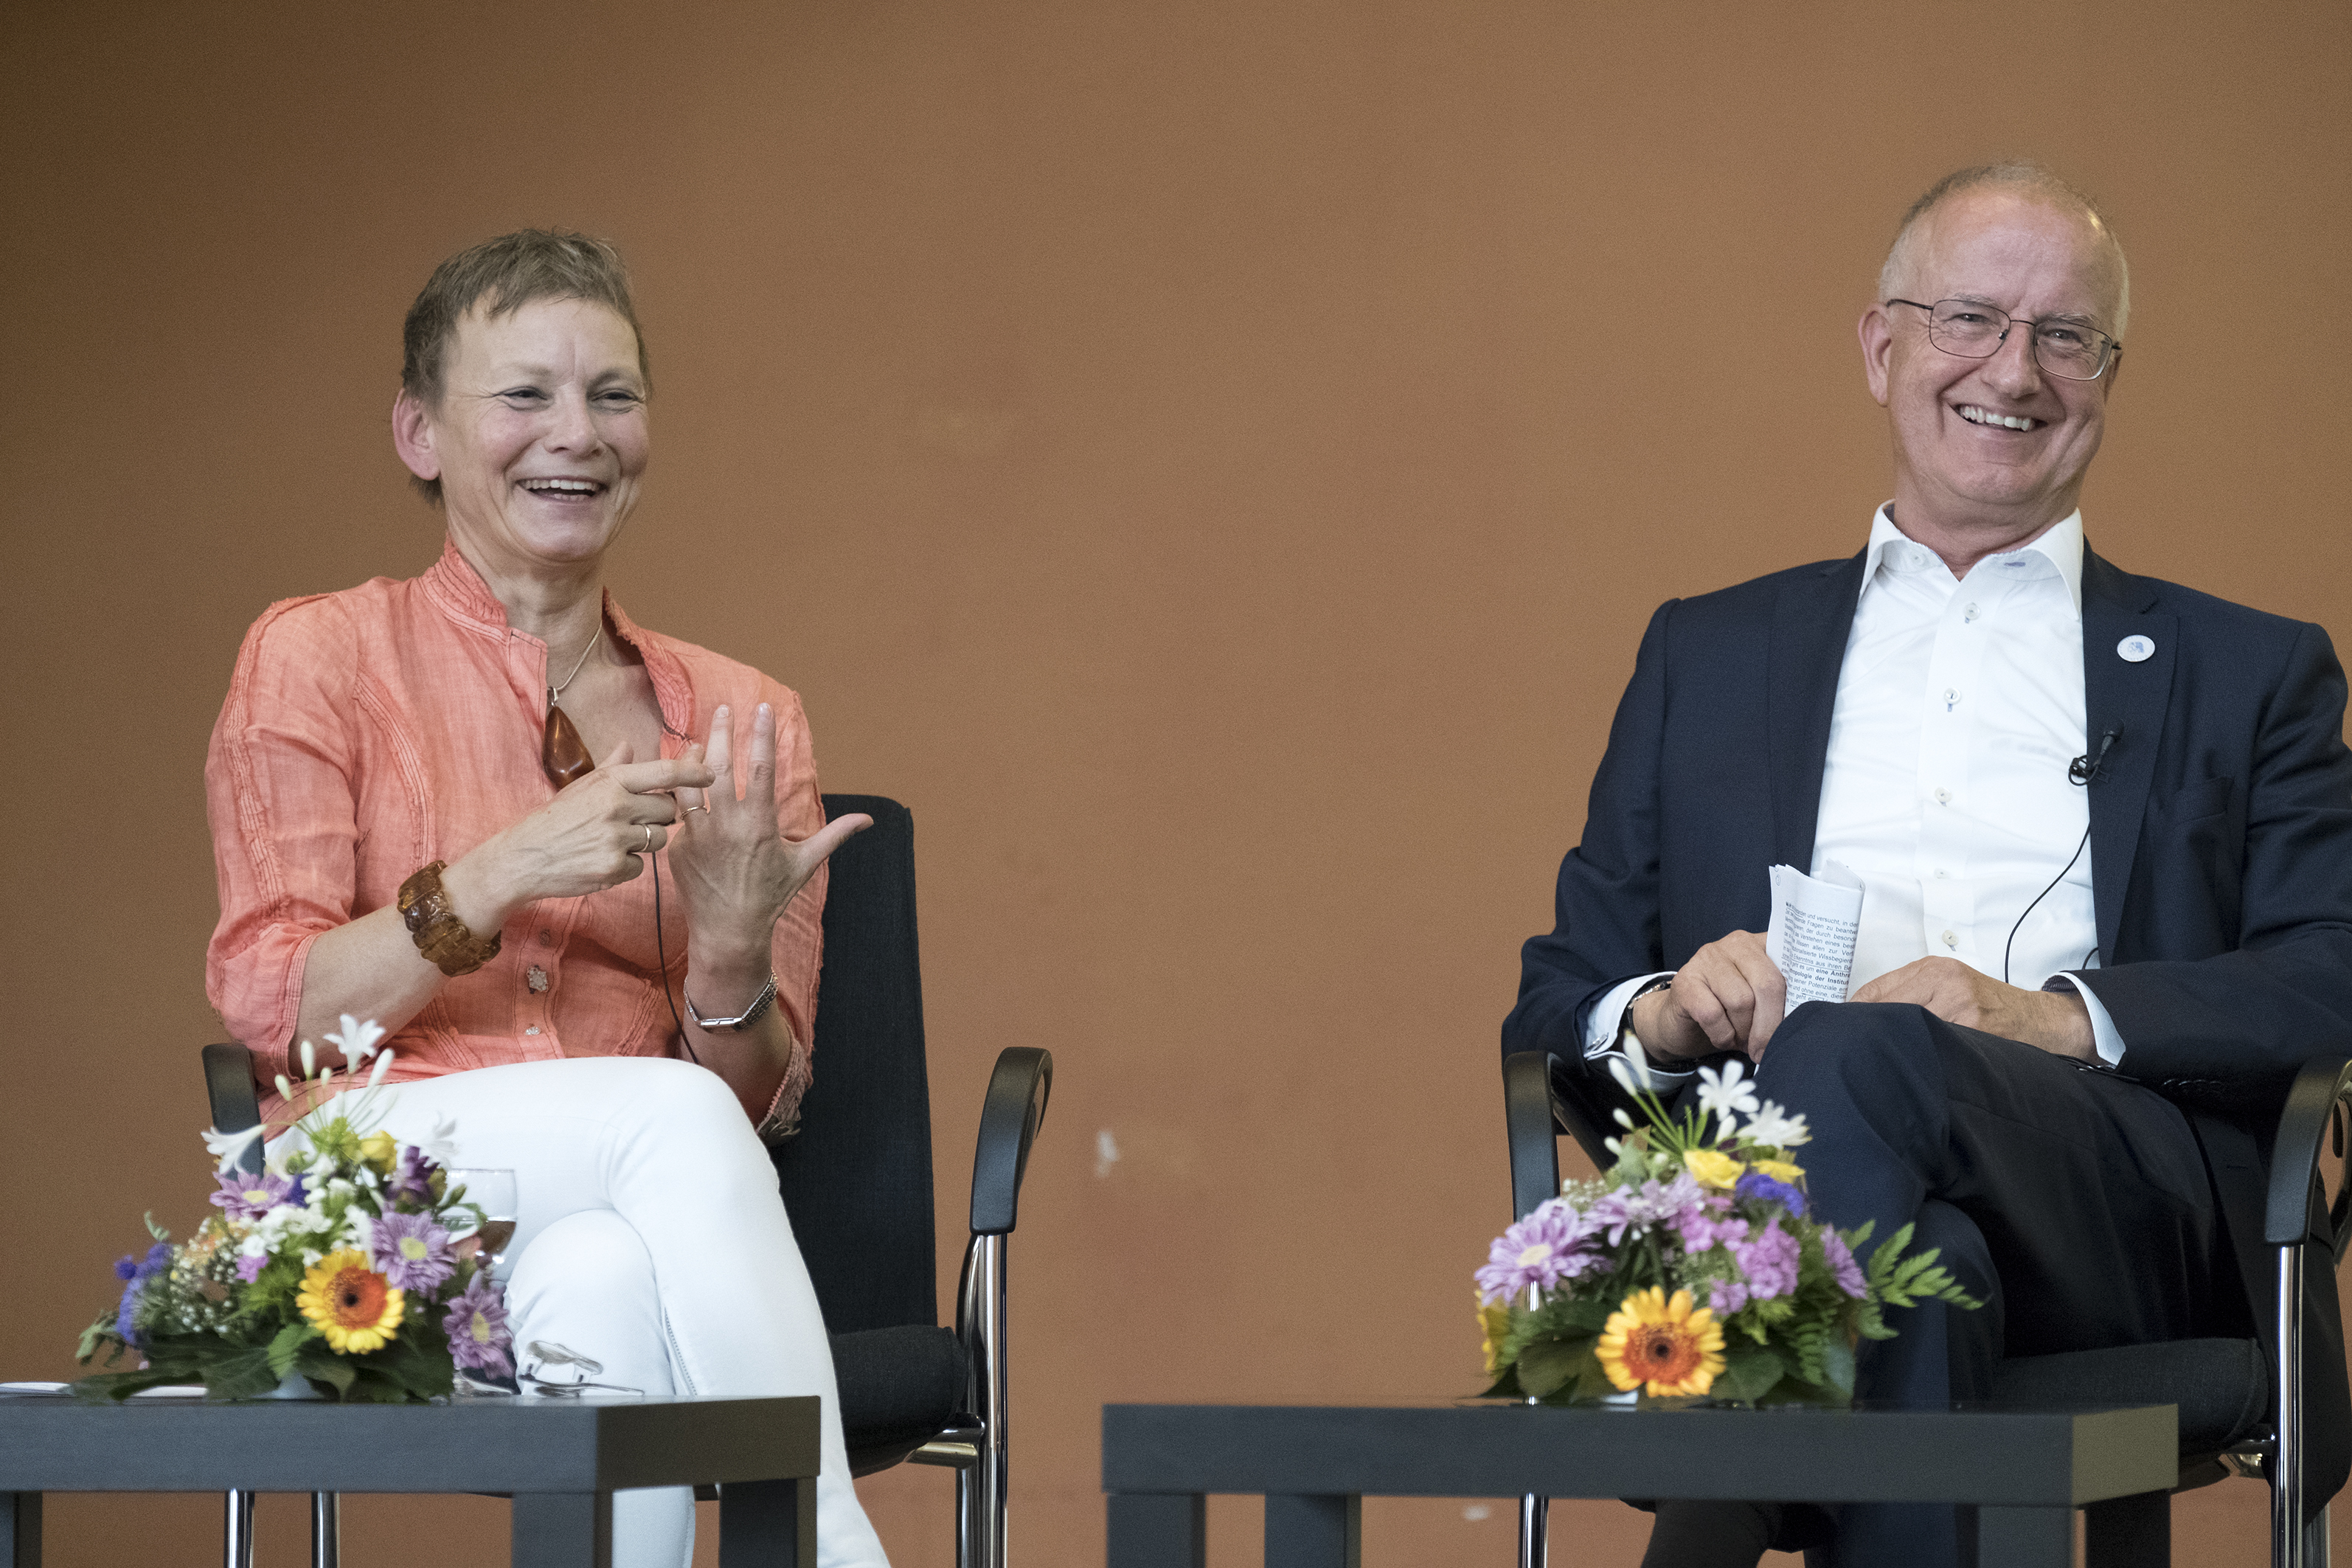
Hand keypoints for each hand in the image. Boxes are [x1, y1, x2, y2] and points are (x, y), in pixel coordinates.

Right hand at [445, 741, 715, 924]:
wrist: (522, 858)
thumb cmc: (554, 820)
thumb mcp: (580, 787)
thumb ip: (611, 767)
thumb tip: (629, 745)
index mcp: (610, 782)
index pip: (663, 773)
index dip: (692, 773)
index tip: (710, 774)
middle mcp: (616, 806)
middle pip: (668, 810)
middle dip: (660, 816)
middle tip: (634, 820)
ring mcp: (616, 838)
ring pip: (658, 839)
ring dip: (644, 842)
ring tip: (613, 840)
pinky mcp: (614, 868)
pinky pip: (642, 866)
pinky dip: (628, 866)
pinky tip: (604, 861)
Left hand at [666, 702, 870, 964]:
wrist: (729, 931)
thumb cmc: (770, 896)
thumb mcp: (805, 864)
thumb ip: (834, 835)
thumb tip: (868, 819)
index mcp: (760, 824)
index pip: (761, 767)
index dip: (763, 734)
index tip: (764, 708)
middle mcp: (727, 825)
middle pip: (718, 765)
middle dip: (721, 731)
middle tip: (723, 709)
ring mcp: (697, 835)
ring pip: (688, 784)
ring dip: (692, 757)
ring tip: (696, 738)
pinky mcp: (678, 846)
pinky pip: (676, 810)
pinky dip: (678, 790)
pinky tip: (680, 777)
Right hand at [1628, 931, 1786, 1065]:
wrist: (1680, 1021)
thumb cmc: (1728, 1012)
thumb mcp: (1761, 1002)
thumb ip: (1781, 1001)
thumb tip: (1802, 1025)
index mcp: (1762, 945)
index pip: (1791, 963)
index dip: (1798, 998)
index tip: (1799, 1026)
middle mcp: (1736, 944)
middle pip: (1768, 984)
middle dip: (1769, 1025)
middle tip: (1764, 1048)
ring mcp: (1707, 958)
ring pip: (1741, 1001)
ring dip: (1744, 1031)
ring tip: (1741, 1039)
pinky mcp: (1685, 980)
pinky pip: (1713, 1014)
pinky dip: (1722, 1035)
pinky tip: (1721, 1037)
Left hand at [1849, 958, 2095, 1060]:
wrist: (2039, 1020)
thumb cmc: (1991, 1005)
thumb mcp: (1949, 985)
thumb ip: (1910, 993)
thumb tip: (1861, 1016)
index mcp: (1933, 969)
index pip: (1875, 991)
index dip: (1852, 1015)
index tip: (1839, 1031)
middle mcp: (1944, 982)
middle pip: (1884, 1008)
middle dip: (1867, 1032)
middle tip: (1851, 1052)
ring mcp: (1959, 1006)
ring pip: (1905, 1028)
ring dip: (1890, 1047)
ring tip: (1877, 1063)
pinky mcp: (1973, 1030)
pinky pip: (1933, 1045)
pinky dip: (1918, 1057)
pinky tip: (1910, 1068)